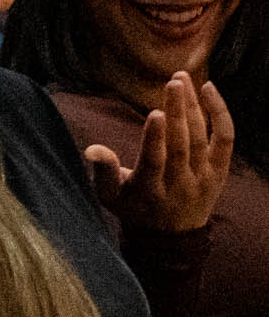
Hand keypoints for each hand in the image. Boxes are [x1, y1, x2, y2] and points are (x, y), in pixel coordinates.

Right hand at [85, 71, 234, 233]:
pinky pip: (225, 140)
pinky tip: (209, 90)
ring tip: (182, 79)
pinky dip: (220, 114)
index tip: (155, 113)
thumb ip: (102, 170)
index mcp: (150, 191)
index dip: (156, 139)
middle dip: (179, 112)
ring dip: (194, 107)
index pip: (155, 163)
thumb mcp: (110, 196)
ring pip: (201, 139)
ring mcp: (203, 178)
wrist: (173, 237)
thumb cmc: (134, 208)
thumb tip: (91, 149)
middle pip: (182, 146)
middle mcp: (180, 185)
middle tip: (174, 82)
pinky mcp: (220, 171)